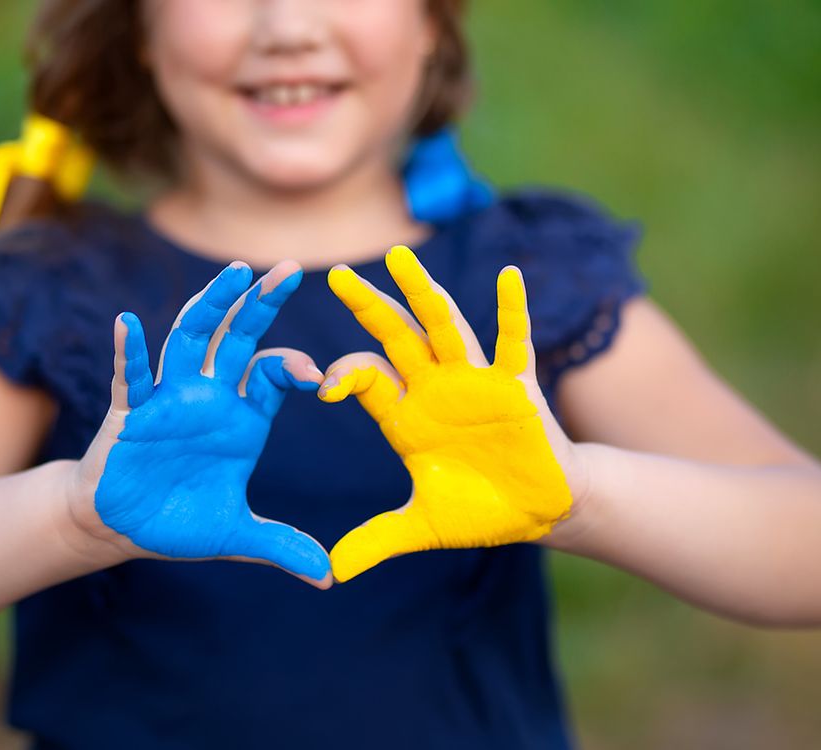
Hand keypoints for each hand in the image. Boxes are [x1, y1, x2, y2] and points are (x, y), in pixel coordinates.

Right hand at [69, 260, 332, 587]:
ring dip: (211, 307)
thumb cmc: (179, 521)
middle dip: (262, 304)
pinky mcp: (131, 413)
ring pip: (191, 340)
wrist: (121, 528)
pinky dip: (130, 352)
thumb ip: (280, 546)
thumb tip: (329, 577)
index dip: (294, 366)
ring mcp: (170, 399)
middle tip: (290, 269)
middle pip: (238, 338)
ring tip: (235, 274)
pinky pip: (131, 378)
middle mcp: (210, 397)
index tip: (316, 376)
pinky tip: (127, 323)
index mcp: (242, 418)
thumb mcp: (236, 534)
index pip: (273, 373)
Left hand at [319, 246, 584, 581]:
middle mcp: (434, 390)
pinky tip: (507, 276)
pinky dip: (511, 310)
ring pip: (444, 328)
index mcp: (406, 416)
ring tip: (401, 256)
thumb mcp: (422, 526)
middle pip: (395, 338)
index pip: (366, 379)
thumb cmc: (481, 511)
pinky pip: (513, 343)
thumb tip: (331, 572)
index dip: (343, 375)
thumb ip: (378, 540)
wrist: (539, 511)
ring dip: (424, 294)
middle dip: (367, 309)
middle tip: (336, 276)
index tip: (323, 387)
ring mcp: (474, 383)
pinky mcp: (517, 387)